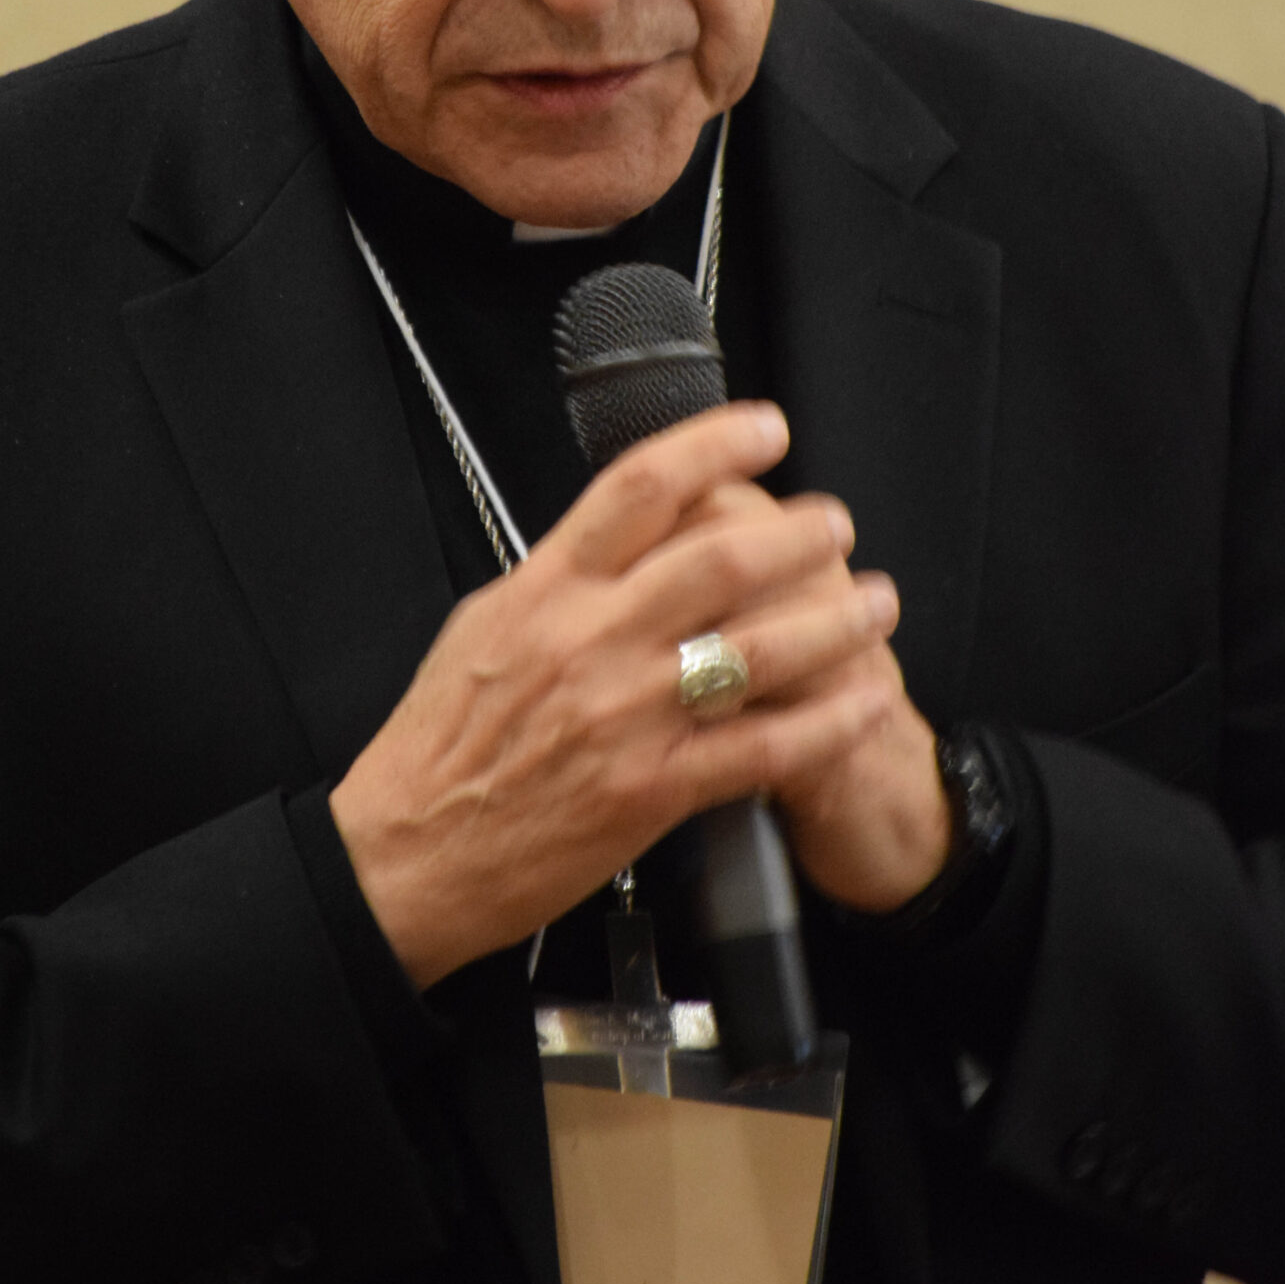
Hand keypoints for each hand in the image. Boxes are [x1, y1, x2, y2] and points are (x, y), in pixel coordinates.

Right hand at [329, 401, 929, 986]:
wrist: (409, 853)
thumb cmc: (440, 746)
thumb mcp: (484, 626)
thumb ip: (558, 579)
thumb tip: (619, 539)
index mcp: (546, 589)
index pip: (640, 487)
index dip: (715, 445)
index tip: (765, 430)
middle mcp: (591, 641)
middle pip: (721, 559)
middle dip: (798, 534)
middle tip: (836, 523)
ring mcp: (627, 716)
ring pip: (757, 647)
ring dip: (833, 618)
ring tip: (874, 602)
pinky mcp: (652, 792)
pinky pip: (762, 748)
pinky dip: (826, 722)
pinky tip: (863, 702)